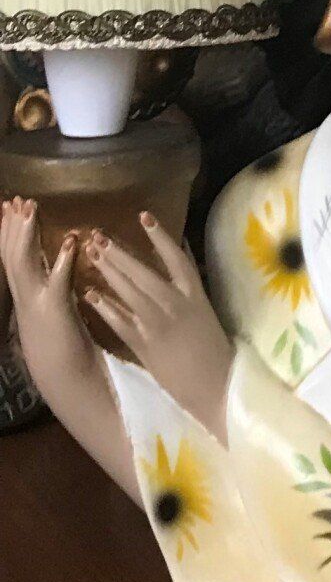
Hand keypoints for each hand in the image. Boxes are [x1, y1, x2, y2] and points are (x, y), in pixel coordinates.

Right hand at [0, 200, 98, 404]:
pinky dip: (63, 261)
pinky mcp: (57, 315)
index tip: (9, 206)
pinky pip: (58, 283)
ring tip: (31, 209)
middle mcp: (25, 298)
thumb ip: (53, 288)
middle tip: (15, 199)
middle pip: (12, 255)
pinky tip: (71, 241)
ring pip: (24, 264)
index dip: (9, 231)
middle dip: (12, 226)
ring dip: (27, 235)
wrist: (67, 382)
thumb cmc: (66, 349)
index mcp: (26, 296)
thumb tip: (56, 264)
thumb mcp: (54, 312)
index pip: (12, 257)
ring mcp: (37, 306)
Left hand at [83, 215, 233, 434]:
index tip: (143, 216)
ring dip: (107, 272)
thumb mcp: (205, 311)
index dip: (159, 236)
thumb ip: (188, 289)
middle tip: (98, 236)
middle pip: (142, 272)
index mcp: (195, 295)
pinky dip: (103, 306)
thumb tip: (176, 262)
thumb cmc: (213, 348)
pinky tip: (88, 294)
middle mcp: (175, 305)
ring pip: (127, 291)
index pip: (175, 258)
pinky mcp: (143, 344)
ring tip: (91, 254)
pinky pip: (118, 320)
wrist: (214, 385)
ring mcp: (157, 324)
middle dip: (119, 253)